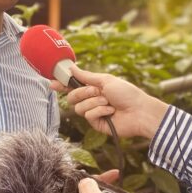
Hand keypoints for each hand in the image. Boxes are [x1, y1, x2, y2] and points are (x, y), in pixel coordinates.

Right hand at [54, 65, 168, 140]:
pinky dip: (100, 111)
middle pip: (72, 97)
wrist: (139, 111)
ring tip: (108, 102)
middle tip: (97, 91)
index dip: (62, 85)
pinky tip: (111, 112)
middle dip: (82, 93)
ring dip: (94, 102)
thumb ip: (86, 76)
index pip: (73, 86)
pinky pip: (88, 116)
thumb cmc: (127, 93)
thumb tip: (71, 68)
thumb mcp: (105, 80)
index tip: (52, 83)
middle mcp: (92, 100)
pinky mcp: (97, 124)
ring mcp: (94, 113)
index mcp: (94, 88)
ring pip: (79, 108)